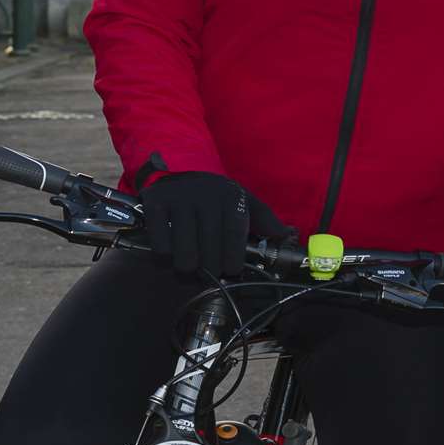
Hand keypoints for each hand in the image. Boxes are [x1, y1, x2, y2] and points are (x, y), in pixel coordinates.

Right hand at [140, 171, 293, 276]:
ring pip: (184, 255)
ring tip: (190, 262)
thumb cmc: (216, 197)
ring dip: (187, 266)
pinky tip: (171, 247)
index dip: (232, 260)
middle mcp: (205, 195)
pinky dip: (165, 254)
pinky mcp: (155, 204)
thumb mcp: (244, 202)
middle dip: (210, 268)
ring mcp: (178, 199)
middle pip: (209, 253)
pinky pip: (161, 246)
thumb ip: (266, 220)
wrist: (179, 175)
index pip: (233, 238)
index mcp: (230, 197)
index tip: (230, 269)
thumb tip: (288, 235)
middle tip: (208, 268)